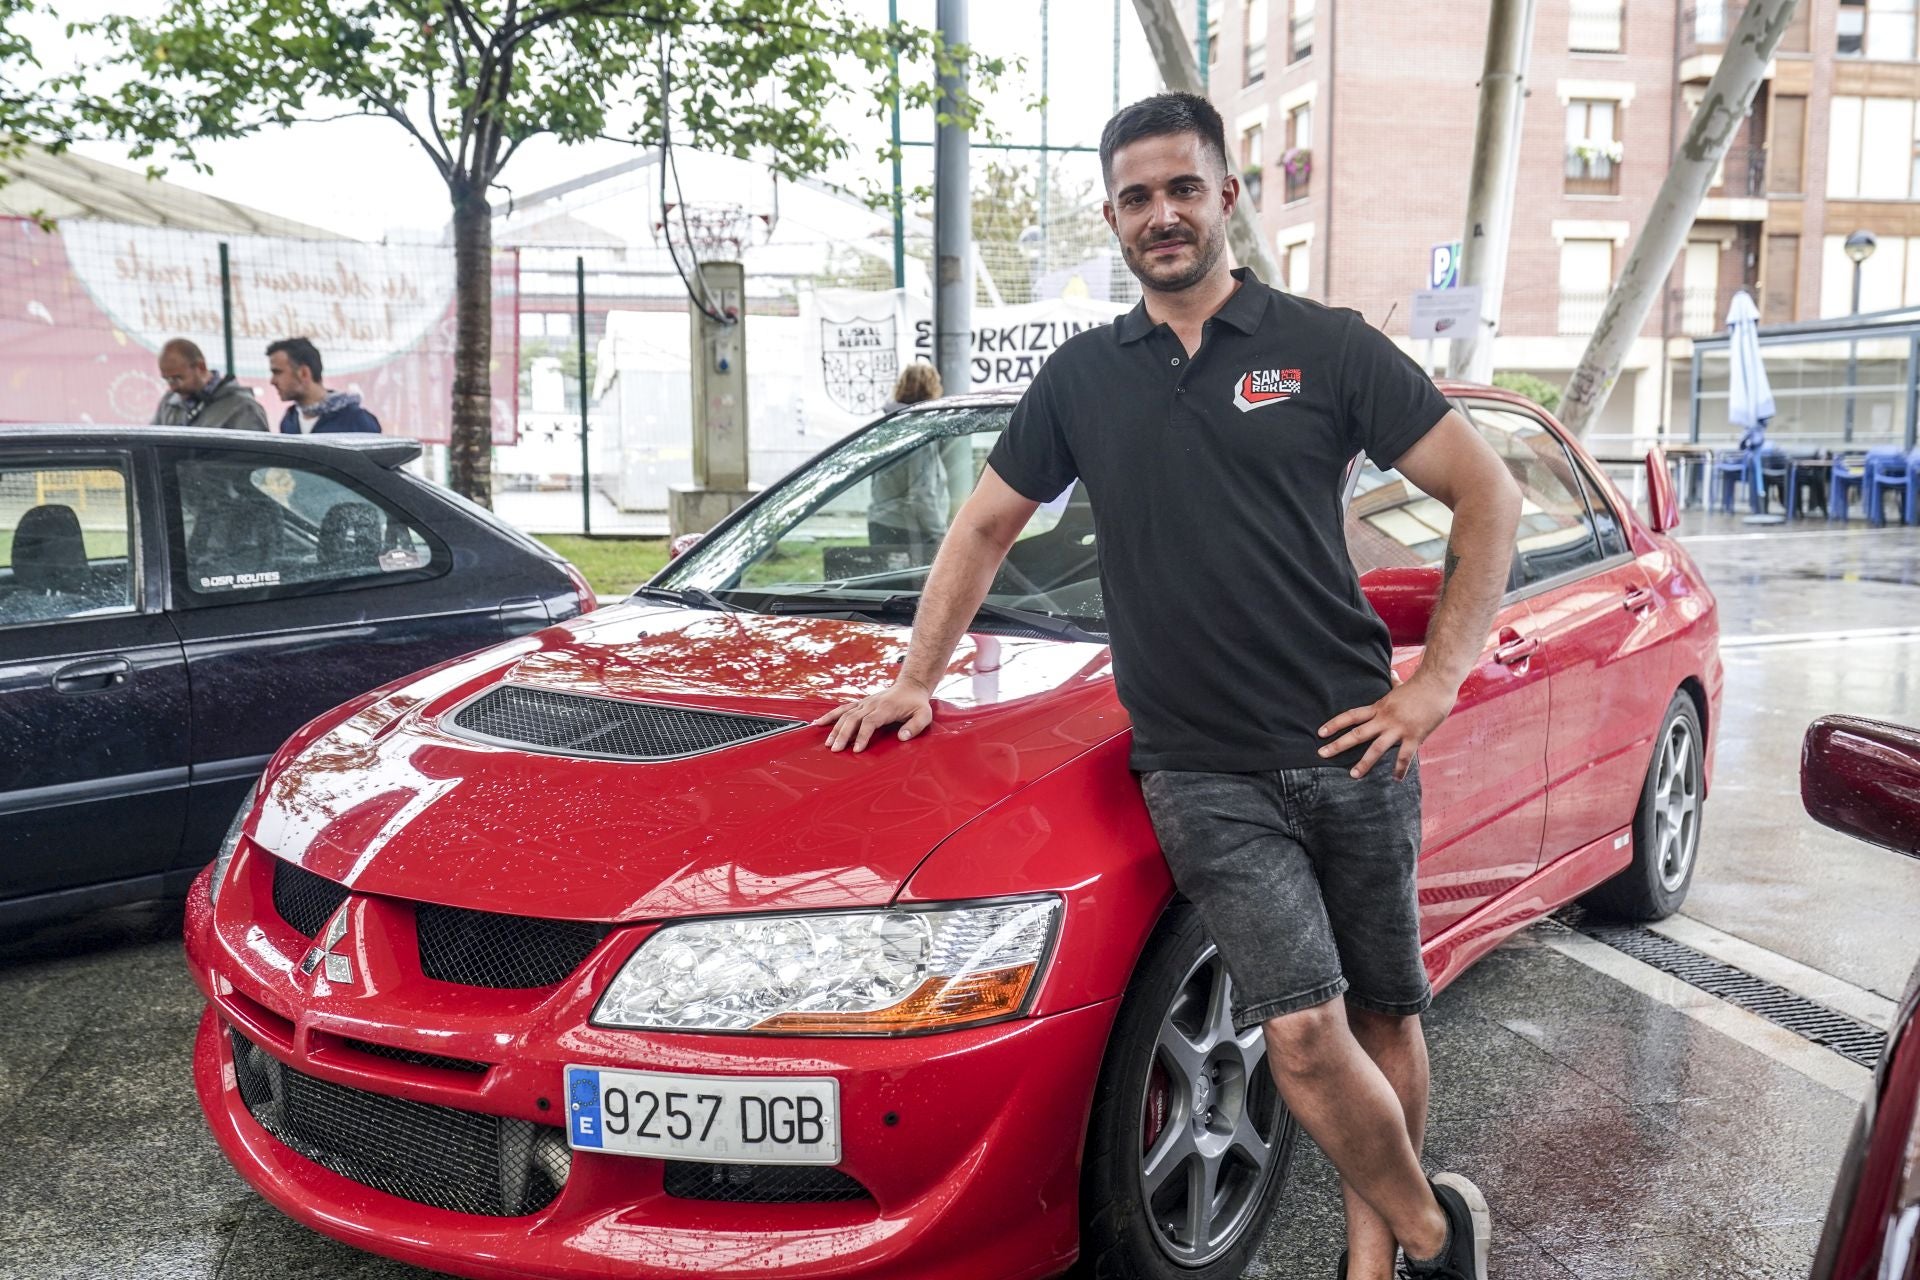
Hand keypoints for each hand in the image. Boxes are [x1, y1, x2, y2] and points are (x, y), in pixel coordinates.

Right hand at [812, 677, 934, 752]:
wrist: (910, 686)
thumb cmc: (917, 704)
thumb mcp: (924, 715)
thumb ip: (915, 726)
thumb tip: (902, 737)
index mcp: (886, 708)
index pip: (870, 721)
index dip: (862, 735)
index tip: (856, 749)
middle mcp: (872, 704)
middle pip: (853, 719)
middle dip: (843, 734)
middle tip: (835, 750)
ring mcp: (864, 703)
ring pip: (845, 714)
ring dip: (835, 729)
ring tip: (828, 744)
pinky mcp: (861, 703)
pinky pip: (843, 709)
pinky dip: (830, 715)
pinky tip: (818, 723)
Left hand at [1317, 671, 1457, 779]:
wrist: (1437, 683)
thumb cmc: (1421, 685)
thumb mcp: (1401, 685)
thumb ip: (1394, 682)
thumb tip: (1392, 672)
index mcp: (1379, 708)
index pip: (1351, 716)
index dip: (1335, 724)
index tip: (1320, 733)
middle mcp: (1384, 719)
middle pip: (1356, 734)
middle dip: (1338, 745)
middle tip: (1322, 754)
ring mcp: (1398, 728)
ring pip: (1376, 748)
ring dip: (1364, 763)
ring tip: (1353, 775)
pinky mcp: (1414, 736)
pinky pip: (1404, 756)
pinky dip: (1400, 769)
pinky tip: (1396, 779)